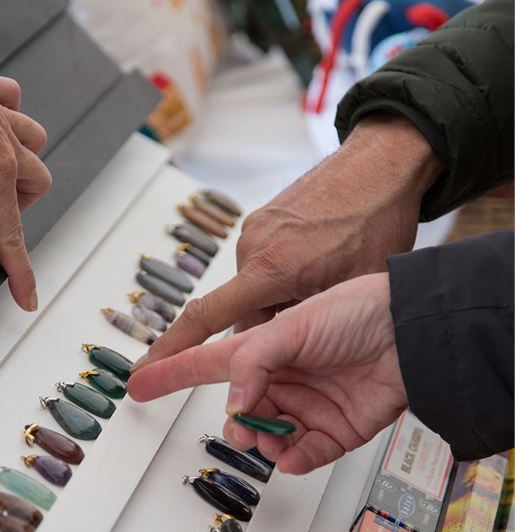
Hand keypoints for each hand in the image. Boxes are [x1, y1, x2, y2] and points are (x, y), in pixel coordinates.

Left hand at [0, 59, 51, 310]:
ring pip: (34, 141)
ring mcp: (2, 117)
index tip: (28, 297)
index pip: (9, 231)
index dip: (19, 269)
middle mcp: (9, 146)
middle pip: (35, 184)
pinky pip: (13, 103)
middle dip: (16, 201)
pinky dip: (7, 114)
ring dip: (19, 159)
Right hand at [128, 272, 408, 474]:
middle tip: (241, 426)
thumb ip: (252, 365)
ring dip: (264, 442)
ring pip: (268, 438)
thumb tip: (235, 409)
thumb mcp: (291, 327)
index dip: (170, 373)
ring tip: (270, 436)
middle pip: (240, 413)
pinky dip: (294, 458)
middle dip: (236, 424)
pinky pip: (304, 455)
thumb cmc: (355, 310)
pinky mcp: (335, 432)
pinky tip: (291, 454)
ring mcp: (307, 407)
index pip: (205, 363)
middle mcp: (281, 379)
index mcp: (263, 349)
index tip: (138, 384)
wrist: (410, 332)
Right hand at [133, 114, 441, 367]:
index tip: (147, 368)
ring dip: (280, 300)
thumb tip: (280, 353)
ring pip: (255, 290)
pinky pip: (263, 262)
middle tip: (310, 328)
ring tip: (324, 286)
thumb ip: (307, 325)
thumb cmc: (375, 221)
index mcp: (270, 270)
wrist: (383, 163)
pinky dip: (283, 275)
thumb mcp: (350, 292)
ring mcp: (257, 229)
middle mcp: (253, 247)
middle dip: (269, 328)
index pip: (206, 319)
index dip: (173, 350)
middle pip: (242, 312)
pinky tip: (317, 266)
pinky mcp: (265, 218)